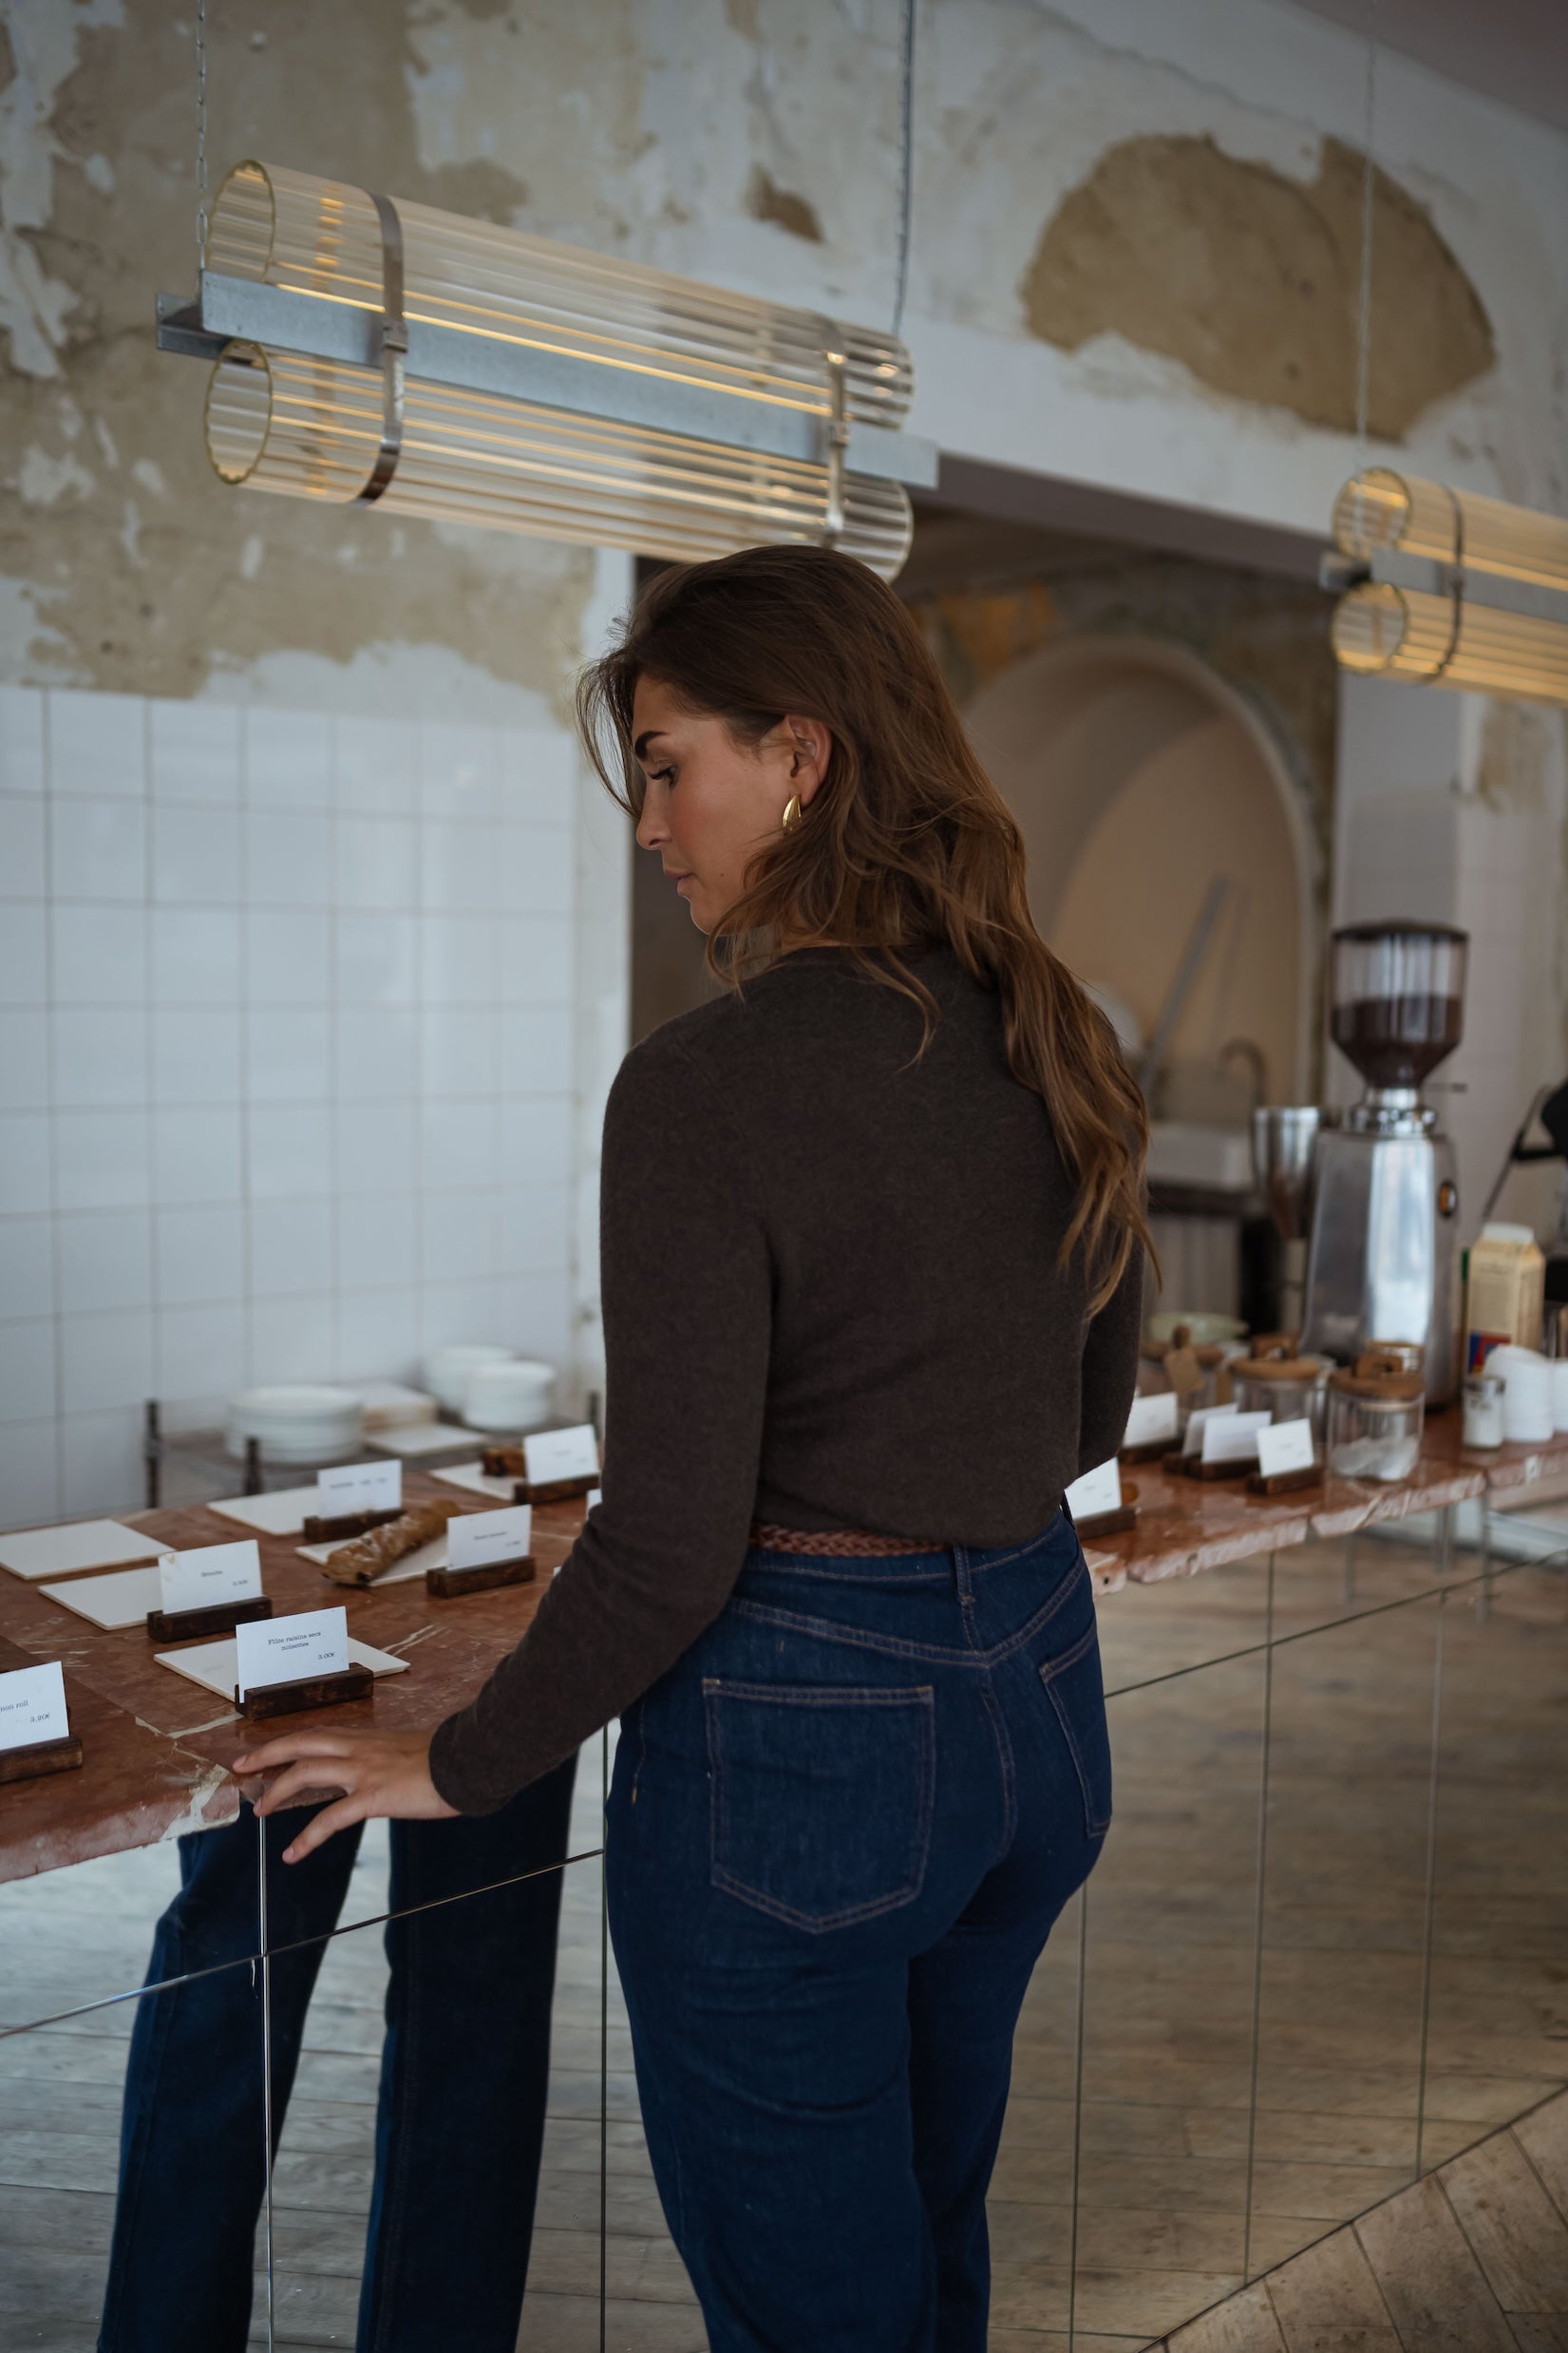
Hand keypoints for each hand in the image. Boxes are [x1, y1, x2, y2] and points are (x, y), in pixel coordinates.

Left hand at [230, 1727, 458, 1861]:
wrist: (471, 1760)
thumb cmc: (453, 1758)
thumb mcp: (415, 1751)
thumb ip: (393, 1759)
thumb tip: (390, 1771)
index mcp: (370, 1738)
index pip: (319, 1735)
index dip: (290, 1741)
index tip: (267, 1749)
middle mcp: (361, 1748)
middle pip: (301, 1743)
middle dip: (267, 1754)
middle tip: (241, 1767)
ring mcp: (364, 1770)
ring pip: (306, 1772)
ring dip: (277, 1791)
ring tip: (259, 1810)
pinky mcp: (373, 1796)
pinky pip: (330, 1818)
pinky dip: (307, 1837)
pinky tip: (292, 1854)